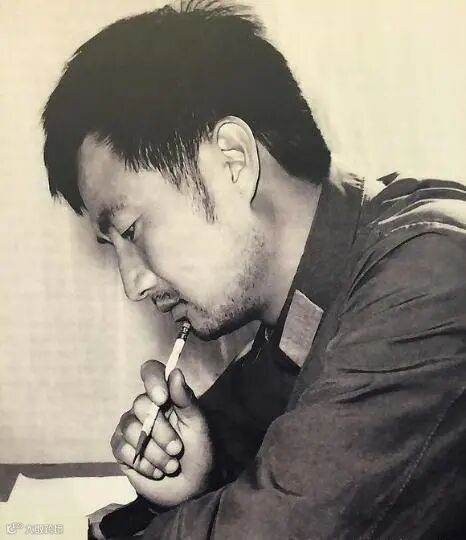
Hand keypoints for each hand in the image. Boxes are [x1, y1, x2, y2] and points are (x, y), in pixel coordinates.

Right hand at [111, 360, 213, 506]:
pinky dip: (142, 463)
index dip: (152, 381)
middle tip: (177, 449)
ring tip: (171, 465)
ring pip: (130, 428)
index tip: (161, 398)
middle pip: (140, 405)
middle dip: (161, 431)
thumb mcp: (198, 425)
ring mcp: (131, 428)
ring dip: (153, 452)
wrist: (193, 488)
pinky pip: (121, 448)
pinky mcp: (121, 450)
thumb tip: (175, 372)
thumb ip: (185, 399)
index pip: (150, 372)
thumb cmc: (200, 451)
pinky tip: (156, 471)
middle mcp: (146, 408)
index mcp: (166, 396)